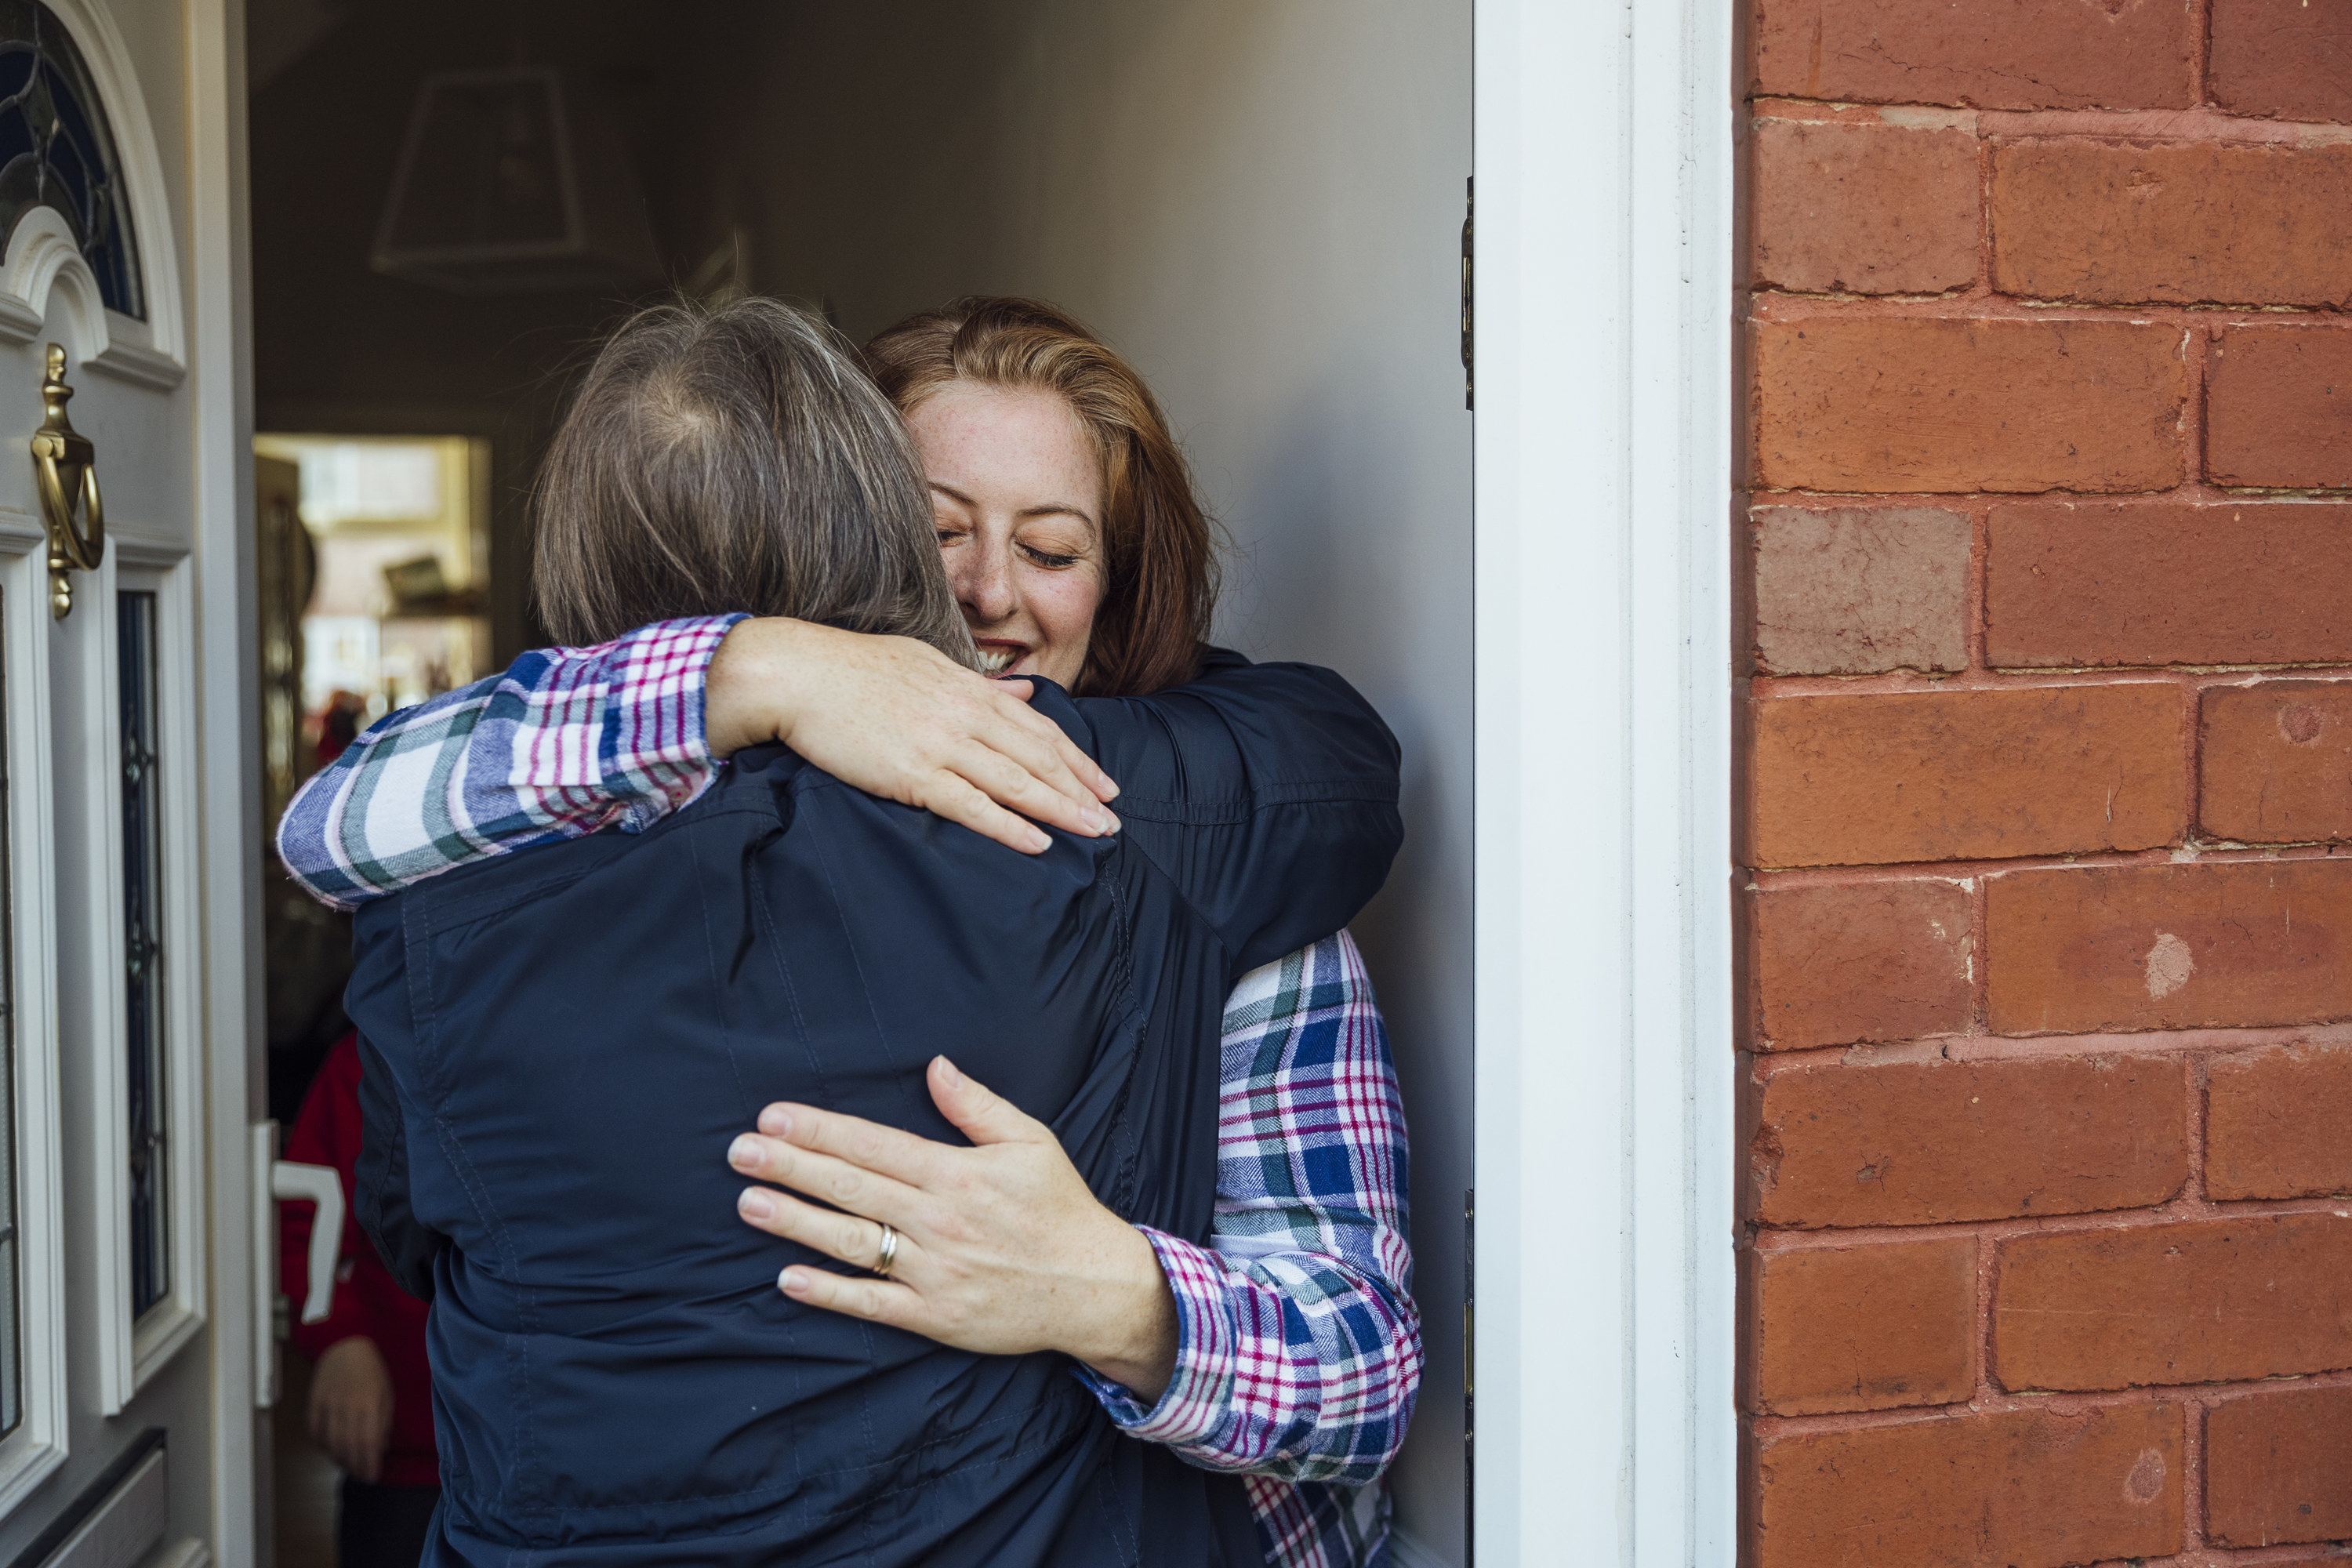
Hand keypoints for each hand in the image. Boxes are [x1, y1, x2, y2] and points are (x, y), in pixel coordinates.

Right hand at [307, 1335, 393, 1482]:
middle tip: (362, 1476)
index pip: (367, 1444)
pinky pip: (314, 1433)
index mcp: (368, 1404)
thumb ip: (383, 1423)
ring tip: (349, 1465)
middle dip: (355, 1467)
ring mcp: (326, 1405)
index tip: (373, 1477)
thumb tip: (378, 1450)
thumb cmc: (372, 1372)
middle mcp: (346, 1406)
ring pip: (329, 1443)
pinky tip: (332, 1448)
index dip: (369, 1465)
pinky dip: (322, 1445)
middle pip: (347, 1447)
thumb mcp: (386, 1394)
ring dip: (339, 1459)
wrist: (346, 1347)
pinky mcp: (312, 1404)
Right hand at [704, 618, 1119, 855]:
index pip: (1039, 728)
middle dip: (1082, 790)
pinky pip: (971, 805)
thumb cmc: (852, 669)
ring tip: (1095, 834)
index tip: (1105, 784)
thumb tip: (1025, 692)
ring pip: (1016, 781)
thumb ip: (979, 683)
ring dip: (1062, 810)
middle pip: (1038, 757)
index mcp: (968, 688)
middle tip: (1115, 820)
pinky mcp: (911, 772)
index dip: (1078, 759)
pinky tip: (1039, 843)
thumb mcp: (927, 662)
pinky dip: (1009, 825)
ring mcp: (940, 743)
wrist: (795, 673)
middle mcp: (964, 713)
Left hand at [726, 1056, 1179, 1399]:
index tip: (774, 1117)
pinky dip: (829, 1292)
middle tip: (739, 1151)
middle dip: (791, 1166)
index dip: (820, 1130)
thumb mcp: (1031, 1141)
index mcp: (957, 1174)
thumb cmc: (1060, 1208)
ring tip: (749, 1203)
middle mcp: (940, 1221)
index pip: (874, 1145)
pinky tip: (788, 1277)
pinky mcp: (936, 1317)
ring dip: (796, 1222)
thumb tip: (934, 1066)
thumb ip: (977, 1105)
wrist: (1095, 1286)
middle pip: (851, 1187)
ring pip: (852, 1243)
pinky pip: (872, 1303)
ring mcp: (935, 1271)